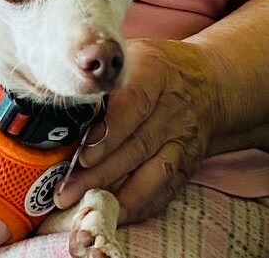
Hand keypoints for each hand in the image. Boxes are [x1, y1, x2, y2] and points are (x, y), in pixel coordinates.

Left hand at [54, 39, 219, 223]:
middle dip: (99, 173)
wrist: (211, 82)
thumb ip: (100, 72)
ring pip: (153, 173)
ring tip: (84, 206)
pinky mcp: (188, 164)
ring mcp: (183, 140)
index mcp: (155, 73)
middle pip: (137, 145)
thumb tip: (57, 90)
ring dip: (117, 194)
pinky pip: (165, 190)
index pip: (133, 104)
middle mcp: (173, 109)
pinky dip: (139, 205)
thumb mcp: (131, 54)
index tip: (82, 155)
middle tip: (65, 191)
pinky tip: (113, 213)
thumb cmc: (155, 67)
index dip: (109, 132)